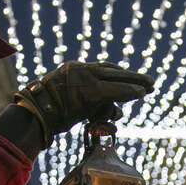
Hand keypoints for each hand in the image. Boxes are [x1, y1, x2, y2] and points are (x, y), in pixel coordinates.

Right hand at [15, 61, 153, 146]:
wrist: (35, 115)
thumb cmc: (48, 115)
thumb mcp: (68, 103)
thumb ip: (86, 103)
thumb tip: (106, 112)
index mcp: (74, 71)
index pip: (101, 69)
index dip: (119, 74)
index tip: (132, 78)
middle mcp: (80, 70)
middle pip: (111, 71)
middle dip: (132, 77)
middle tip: (150, 81)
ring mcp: (85, 79)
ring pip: (115, 79)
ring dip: (133, 83)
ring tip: (149, 87)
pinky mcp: (90, 92)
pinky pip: (113, 90)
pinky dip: (128, 91)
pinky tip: (140, 93)